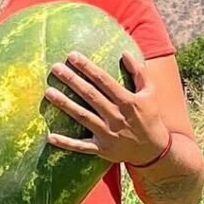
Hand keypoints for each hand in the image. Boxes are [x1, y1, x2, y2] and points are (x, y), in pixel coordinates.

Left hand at [45, 50, 170, 164]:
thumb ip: (139, 72)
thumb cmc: (150, 116)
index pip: (103, 80)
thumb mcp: (150, 93)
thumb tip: (125, 52)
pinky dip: (66, 143)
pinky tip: (50, 136)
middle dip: (72, 80)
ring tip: (49, 92)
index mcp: (128, 101)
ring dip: (65, 105)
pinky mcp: (102, 149)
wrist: (155, 150)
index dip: (87, 67)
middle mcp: (116, 116)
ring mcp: (108, 134)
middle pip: (90, 95)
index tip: (72, 56)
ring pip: (82, 117)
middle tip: (55, 68)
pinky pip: (81, 146)